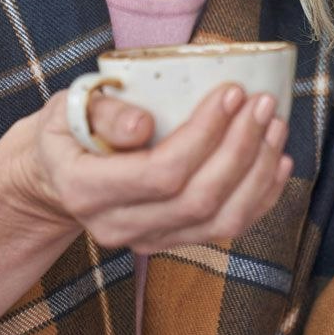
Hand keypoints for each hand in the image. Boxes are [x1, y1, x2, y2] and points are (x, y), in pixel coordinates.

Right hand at [10, 83, 292, 253]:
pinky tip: (277, 161)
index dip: (204, 135)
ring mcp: (146, 241)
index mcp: (87, 189)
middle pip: (198, 200)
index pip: (161, 173)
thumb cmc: (68, 129)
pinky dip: (260, 196)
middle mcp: (118, 227)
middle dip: (241, 149)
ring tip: (275, 127)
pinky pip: (226, 229)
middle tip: (262, 104)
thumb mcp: (69, 106)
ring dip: (257, 173)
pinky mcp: (170, 242)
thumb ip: (103, 112)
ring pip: (219, 221)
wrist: (56, 176)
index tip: (231, 92)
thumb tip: (142, 126)